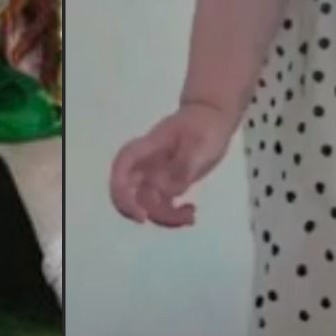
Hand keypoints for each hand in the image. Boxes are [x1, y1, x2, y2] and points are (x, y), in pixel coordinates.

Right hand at [108, 104, 239, 226]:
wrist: (214, 116)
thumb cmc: (205, 125)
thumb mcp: (198, 142)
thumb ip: (183, 166)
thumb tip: (168, 191)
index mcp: (148, 149)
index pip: (122, 167)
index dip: (121, 191)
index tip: (140, 212)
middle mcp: (147, 164)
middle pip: (128, 190)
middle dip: (137, 209)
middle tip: (157, 219)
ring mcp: (157, 174)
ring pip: (147, 202)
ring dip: (164, 216)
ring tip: (190, 215)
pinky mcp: (170, 183)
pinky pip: (164, 204)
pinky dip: (175, 214)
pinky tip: (191, 212)